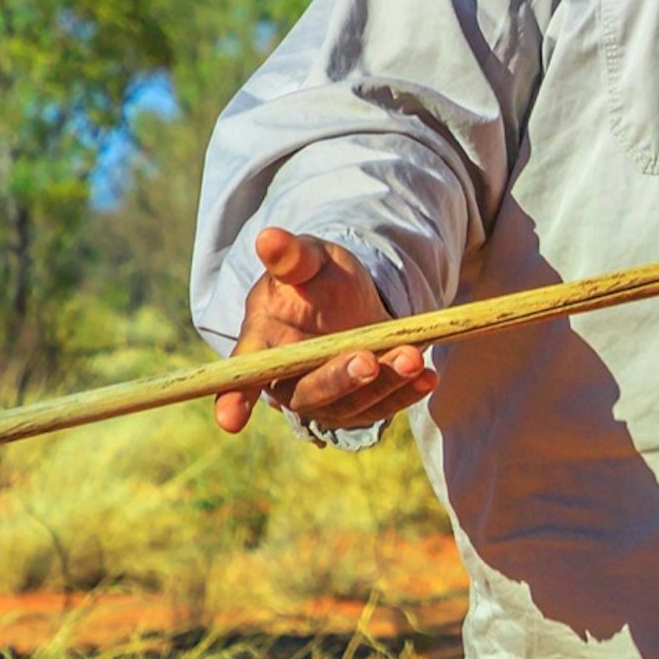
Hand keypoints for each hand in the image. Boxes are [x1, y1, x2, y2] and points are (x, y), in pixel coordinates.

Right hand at [214, 227, 434, 435]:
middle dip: (337, 378)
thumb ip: (292, 257)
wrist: (353, 298)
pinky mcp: (360, 405)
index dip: (232, 398)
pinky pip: (383, 405)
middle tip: (367, 361)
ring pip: (351, 403)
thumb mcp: (309, 260)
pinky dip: (406, 393)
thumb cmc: (316, 279)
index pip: (240, 376)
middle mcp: (288, 381)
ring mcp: (326, 399)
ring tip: (411, 357)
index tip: (231, 420)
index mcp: (261, 346)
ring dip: (383, 384)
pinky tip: (428, 376)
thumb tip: (269, 237)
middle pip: (306, 392)